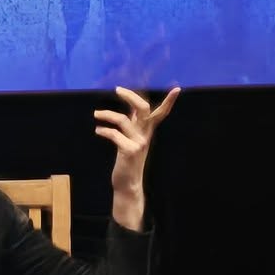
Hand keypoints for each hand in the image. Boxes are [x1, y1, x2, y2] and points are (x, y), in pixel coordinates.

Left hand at [94, 84, 179, 203]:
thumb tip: (133, 109)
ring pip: (123, 120)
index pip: (160, 114)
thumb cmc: (128, 161)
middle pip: (143, 109)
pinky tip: (98, 130)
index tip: (177, 89)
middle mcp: (145, 136)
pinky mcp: (129, 151)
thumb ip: (134, 125)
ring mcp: (138, 143)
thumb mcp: (133, 141)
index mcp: (147, 132)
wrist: (128, 185)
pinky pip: (114, 134)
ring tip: (96, 114)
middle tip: (117, 89)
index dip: (169, 102)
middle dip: (131, 96)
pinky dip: (104, 130)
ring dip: (107, 114)